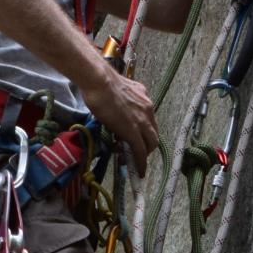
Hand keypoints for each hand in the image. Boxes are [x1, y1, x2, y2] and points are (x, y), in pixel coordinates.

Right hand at [78, 57, 159, 175]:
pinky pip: (140, 150)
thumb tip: (116, 107)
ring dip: (143, 155)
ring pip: (150, 143)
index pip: (148, 121)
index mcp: (144, 98)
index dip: (143, 133)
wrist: (99, 82)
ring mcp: (142, 121)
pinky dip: (141, 162)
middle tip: (135, 153)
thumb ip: (122, 101)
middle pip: (153, 133)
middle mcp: (148, 109)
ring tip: (134, 163)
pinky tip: (138, 170)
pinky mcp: (134, 132)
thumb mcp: (118, 91)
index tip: (134, 140)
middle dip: (146, 146)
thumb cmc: (101, 83)